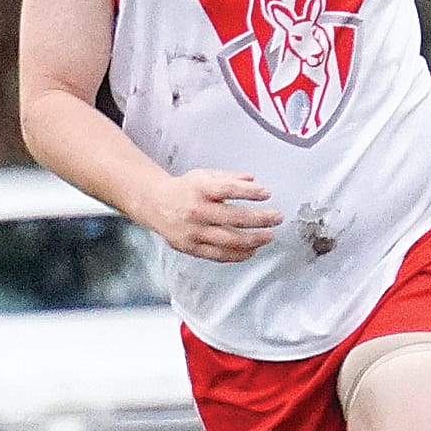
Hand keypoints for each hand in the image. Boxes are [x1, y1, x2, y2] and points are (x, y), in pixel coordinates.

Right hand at [149, 170, 282, 261]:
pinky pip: (218, 255)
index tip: (266, 193)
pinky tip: (251, 250)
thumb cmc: (183, 190)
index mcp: (199, 189)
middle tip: (276, 218)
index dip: (250, 192)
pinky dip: (238, 255)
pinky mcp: (191, 247)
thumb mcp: (204, 175)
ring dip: (254, 239)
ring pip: (229, 240)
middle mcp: (196, 211)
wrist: (154, 204)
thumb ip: (229, 177)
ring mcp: (193, 231)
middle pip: (234, 218)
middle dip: (260, 219)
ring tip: (268, 236)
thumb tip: (253, 181)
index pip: (228, 190)